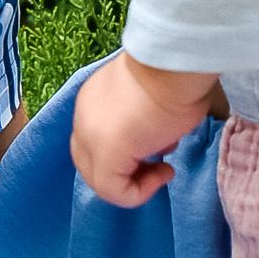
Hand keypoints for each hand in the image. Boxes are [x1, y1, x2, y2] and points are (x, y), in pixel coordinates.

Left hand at [70, 51, 222, 207]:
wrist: (174, 65)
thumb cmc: (174, 77)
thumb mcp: (152, 101)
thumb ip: (142, 124)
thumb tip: (156, 141)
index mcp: (93, 101)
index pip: (94, 142)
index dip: (125, 155)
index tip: (158, 146)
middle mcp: (84, 118)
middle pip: (92, 164)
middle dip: (125, 173)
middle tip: (158, 165)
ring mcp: (90, 136)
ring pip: (101, 181)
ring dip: (134, 182)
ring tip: (164, 167)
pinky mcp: (105, 154)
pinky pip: (115, 192)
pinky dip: (140, 192)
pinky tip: (165, 172)